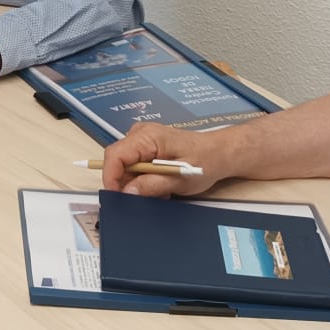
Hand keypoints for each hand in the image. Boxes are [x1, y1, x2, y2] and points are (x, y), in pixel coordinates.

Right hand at [101, 123, 223, 196]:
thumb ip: (152, 185)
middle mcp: (140, 133)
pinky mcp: (145, 146)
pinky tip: (159, 182)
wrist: (218, 153)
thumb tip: (127, 192)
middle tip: (145, 197)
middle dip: (126, 182)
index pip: (115, 155)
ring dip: (136, 182)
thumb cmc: (204, 162)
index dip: (111, 177)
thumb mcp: (179, 179)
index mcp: (148, 136)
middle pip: (117, 161)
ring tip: (159, 189)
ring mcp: (141, 138)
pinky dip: (142, 177)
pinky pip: (133, 164)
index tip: (117, 197)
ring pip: (124, 165)